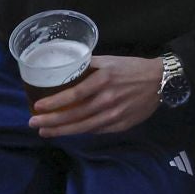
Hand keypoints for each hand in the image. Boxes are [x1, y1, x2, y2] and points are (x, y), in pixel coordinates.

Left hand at [29, 55, 162, 136]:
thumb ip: (88, 65)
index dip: (54, 103)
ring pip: (83, 127)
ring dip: (62, 131)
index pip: (73, 95)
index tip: (37, 107)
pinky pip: (96, 131)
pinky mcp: (121, 125)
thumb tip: (66, 68)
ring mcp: (114, 115)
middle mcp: (107, 100)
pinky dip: (81, 132)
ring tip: (45, 132)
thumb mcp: (109, 60)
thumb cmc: (132, 68)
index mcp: (103, 80)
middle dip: (51, 121)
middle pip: (74, 115)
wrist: (160, 81)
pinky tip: (69, 131)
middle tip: (34, 123)